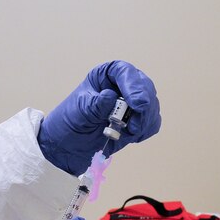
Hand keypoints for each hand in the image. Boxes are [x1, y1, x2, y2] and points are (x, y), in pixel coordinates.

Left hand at [38, 60, 160, 175]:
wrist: (68, 147)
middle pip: (144, 87)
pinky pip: (151, 122)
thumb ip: (97, 105)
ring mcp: (131, 103)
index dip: (134, 86)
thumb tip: (111, 97)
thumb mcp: (80, 112)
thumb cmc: (70, 123)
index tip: (138, 104)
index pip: (124, 72)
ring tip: (129, 132)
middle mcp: (121, 85)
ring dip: (145, 120)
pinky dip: (146, 129)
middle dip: (144, 106)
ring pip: (151, 105)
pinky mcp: (137, 120)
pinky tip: (132, 136)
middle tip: (135, 124)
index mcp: (105, 76)